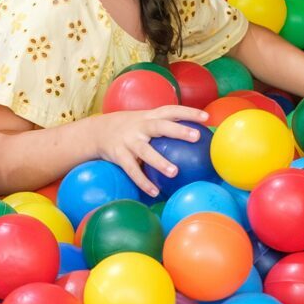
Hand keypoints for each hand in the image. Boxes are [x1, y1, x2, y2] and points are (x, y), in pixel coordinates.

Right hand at [90, 105, 209, 196]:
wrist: (97, 131)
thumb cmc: (131, 128)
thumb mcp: (145, 121)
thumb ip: (165, 127)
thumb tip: (196, 139)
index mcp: (150, 117)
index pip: (171, 111)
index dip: (189, 112)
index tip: (206, 118)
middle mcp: (140, 126)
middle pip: (160, 126)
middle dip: (178, 130)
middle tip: (196, 136)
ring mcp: (128, 141)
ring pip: (145, 151)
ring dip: (159, 161)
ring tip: (174, 172)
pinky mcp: (118, 155)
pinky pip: (132, 170)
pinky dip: (143, 181)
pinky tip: (155, 192)